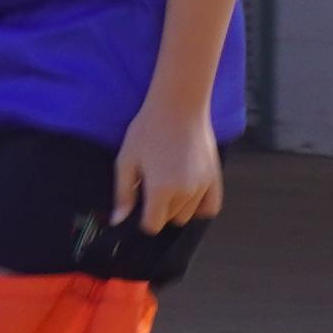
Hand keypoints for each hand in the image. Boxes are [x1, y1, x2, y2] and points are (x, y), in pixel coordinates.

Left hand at [115, 98, 224, 233]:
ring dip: (176, 208)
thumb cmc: (148, 131)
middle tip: (150, 188)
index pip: (152, 225)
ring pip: (188, 215)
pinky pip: (210, 207)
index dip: (142, 220)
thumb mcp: (126, 161)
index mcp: (161, 190)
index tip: (138, 206)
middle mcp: (185, 192)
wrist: (179, 107)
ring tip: (167, 185)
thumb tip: (117, 220)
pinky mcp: (215, 178)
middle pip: (170, 220)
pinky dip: (199, 207)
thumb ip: (123, 193)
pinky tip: (187, 195)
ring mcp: (204, 186)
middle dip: (158, 211)